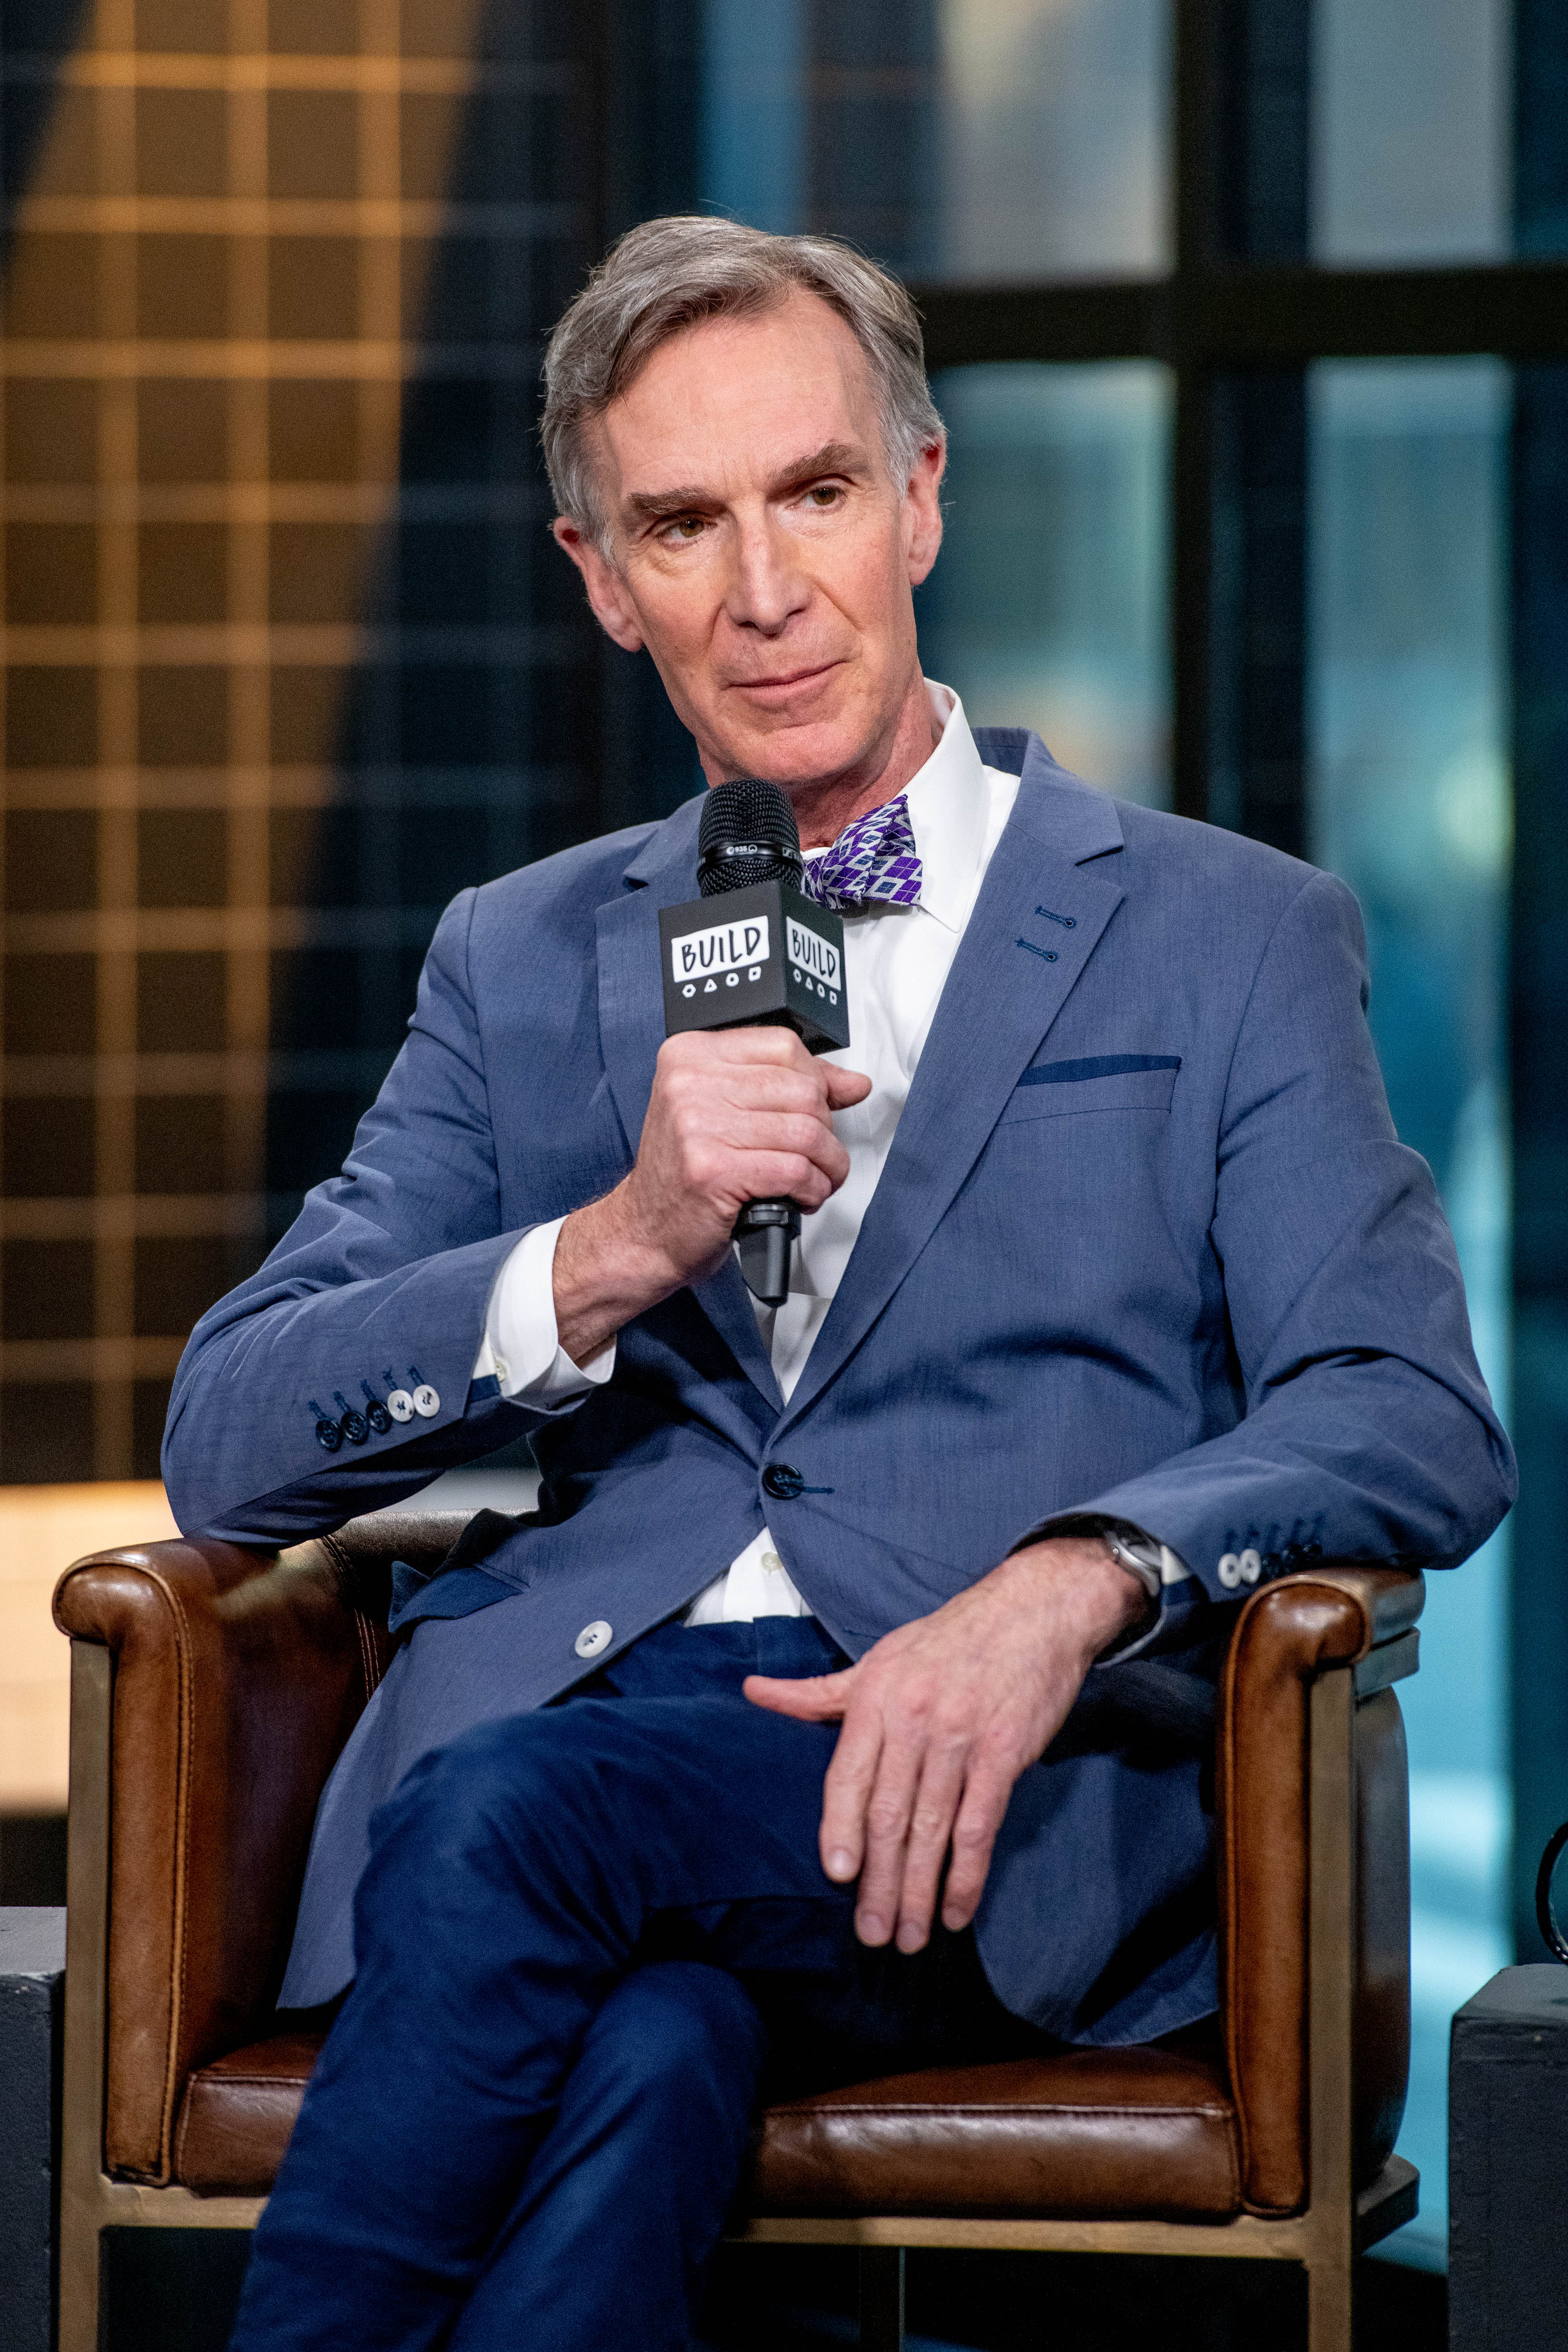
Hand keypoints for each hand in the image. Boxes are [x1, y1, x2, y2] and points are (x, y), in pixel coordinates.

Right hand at [554, 1029, 870, 1363]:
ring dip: (827, 1164)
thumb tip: (854, 1082)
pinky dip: (813, 1189)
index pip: (784, 1046)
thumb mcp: (726, 1112)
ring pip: (806, 1132)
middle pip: (802, 1089)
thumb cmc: (686, 1174)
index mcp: (690, 1056)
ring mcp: (697, 1126)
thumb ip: (788, 1087)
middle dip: (824, 1129)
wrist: (645, 1231)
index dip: (816, 1081)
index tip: (818, 1108)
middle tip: (813, 1154)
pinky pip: (796, 1171)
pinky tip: (801, 1196)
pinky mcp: (713, 1171)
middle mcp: (688, 1083)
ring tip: (815, 1178)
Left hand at [743, 1537, 1148, 1953]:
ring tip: (908, 1936)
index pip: (847, 1776)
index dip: (840, 1830)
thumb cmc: (950, 1639)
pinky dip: (968, 1875)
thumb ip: (819, 1692)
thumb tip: (754, 1692)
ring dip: (919, 1891)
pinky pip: (980, 1826)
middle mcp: (914, 1718)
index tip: (838, 1877)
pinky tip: (958, 1910)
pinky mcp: (1005, 1752)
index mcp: (877, 1696)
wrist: (1033, 1611)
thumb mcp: (879, 1658)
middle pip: (888, 1814)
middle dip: (878, 1882)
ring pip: (932, 1829)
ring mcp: (961, 1737)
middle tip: (871, 1933)